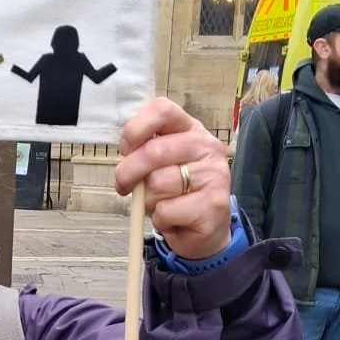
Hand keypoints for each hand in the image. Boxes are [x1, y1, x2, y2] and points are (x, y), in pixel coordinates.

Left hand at [115, 97, 232, 261]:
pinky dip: (161, 219)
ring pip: (158, 183)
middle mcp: (207, 147)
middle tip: (124, 185)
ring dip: (147, 200)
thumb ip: (143, 152)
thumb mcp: (158, 166)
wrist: (204, 229)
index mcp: (191, 130)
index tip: (125, 149)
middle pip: (154, 151)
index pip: (162, 110)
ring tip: (160, 204)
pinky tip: (173, 219)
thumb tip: (127, 153)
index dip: (135, 129)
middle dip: (129, 172)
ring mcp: (214, 175)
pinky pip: (167, 210)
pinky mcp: (214, 204)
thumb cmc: (175, 194)